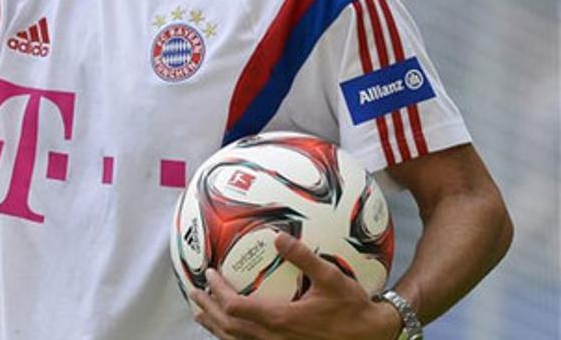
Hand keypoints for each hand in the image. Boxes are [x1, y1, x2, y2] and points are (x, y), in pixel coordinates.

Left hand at [190, 232, 402, 339]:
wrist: (374, 337)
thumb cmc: (353, 308)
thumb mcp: (331, 278)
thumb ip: (303, 257)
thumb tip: (278, 237)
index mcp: (280, 320)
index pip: (236, 307)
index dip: (217, 292)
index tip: (209, 274)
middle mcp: (274, 339)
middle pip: (228, 327)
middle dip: (207, 309)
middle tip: (193, 293)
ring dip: (215, 326)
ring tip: (200, 313)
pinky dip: (233, 338)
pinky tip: (229, 329)